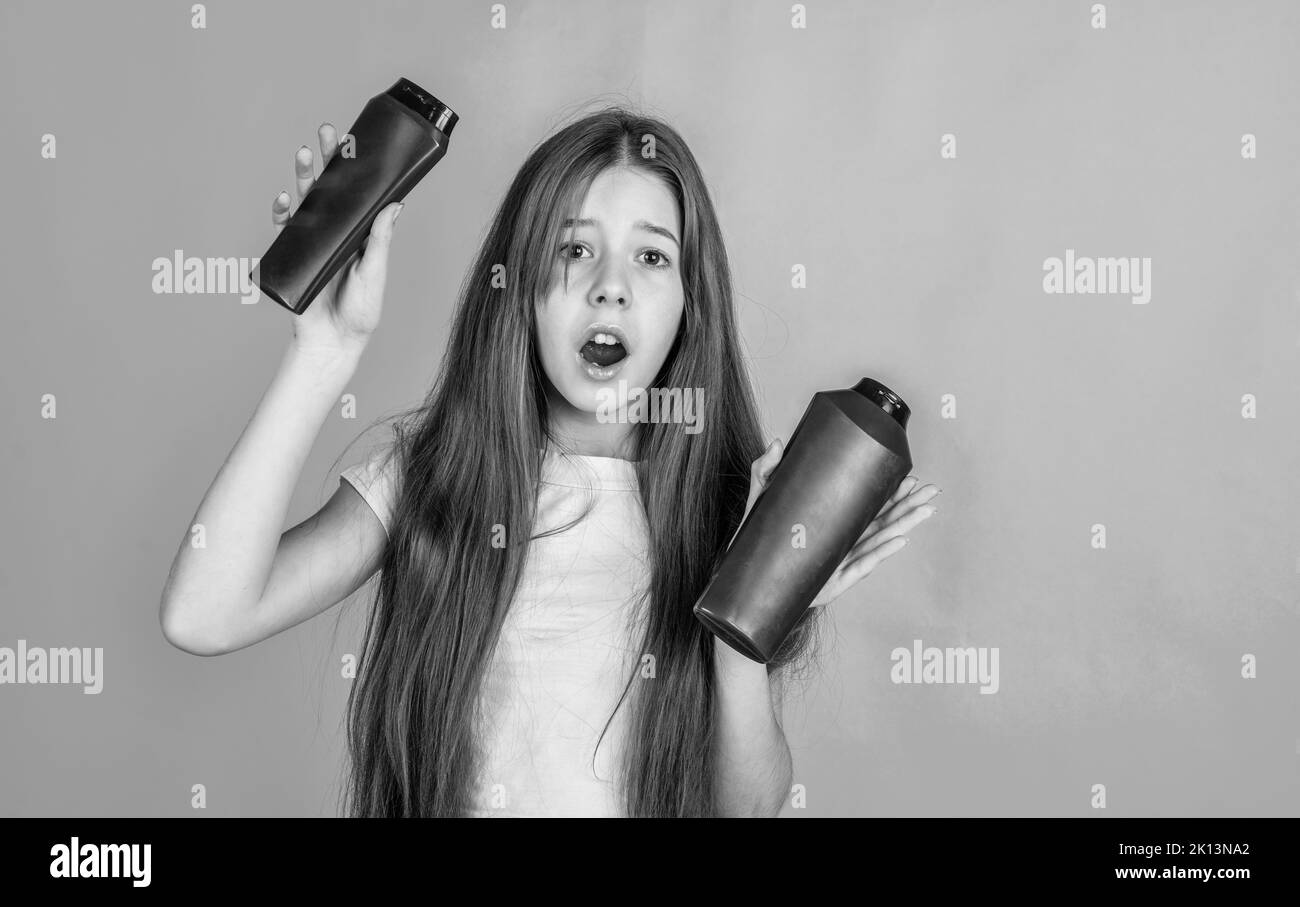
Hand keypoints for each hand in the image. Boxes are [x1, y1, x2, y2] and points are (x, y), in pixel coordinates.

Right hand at [270, 123, 403, 354]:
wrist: (334, 342)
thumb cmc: (361, 311)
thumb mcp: (375, 273)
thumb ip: (380, 240)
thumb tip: (396, 204)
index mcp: (361, 233)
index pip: (358, 193)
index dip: (355, 168)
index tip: (355, 140)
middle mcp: (337, 232)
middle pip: (331, 189)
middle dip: (328, 159)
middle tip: (327, 132)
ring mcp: (314, 241)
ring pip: (307, 201)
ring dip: (304, 177)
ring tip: (305, 154)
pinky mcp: (294, 254)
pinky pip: (286, 229)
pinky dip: (282, 213)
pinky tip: (284, 200)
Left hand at [743, 438, 938, 608]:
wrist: (750, 578)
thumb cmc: (761, 541)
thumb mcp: (760, 500)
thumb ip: (765, 470)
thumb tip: (776, 442)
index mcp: (833, 524)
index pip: (868, 507)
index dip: (891, 494)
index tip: (911, 479)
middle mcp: (842, 542)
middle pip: (882, 522)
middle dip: (908, 506)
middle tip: (931, 491)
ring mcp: (840, 562)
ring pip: (878, 541)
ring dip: (904, 525)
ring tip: (925, 511)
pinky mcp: (832, 581)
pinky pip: (861, 567)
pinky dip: (881, 554)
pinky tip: (900, 541)